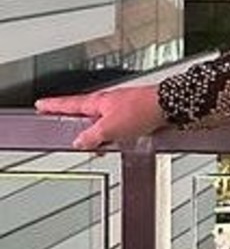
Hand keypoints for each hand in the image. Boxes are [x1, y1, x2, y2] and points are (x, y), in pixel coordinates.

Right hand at [34, 86, 166, 150]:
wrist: (169, 106)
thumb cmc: (143, 108)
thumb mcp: (110, 128)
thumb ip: (92, 136)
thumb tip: (79, 142)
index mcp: (98, 102)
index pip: (69, 104)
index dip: (53, 106)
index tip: (41, 104)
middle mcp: (109, 103)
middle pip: (86, 116)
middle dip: (80, 128)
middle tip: (74, 138)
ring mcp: (122, 109)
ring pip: (103, 124)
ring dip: (100, 136)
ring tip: (101, 147)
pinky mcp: (135, 116)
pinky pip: (119, 128)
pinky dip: (116, 136)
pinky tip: (121, 143)